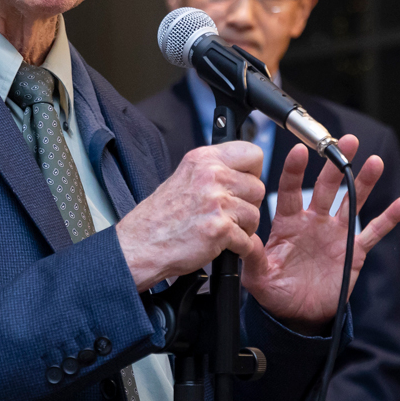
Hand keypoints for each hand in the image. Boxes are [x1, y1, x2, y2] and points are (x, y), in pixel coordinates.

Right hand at [117, 142, 265, 290]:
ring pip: (255, 215)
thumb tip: (244, 172)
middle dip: (248, 204)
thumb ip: (214, 170)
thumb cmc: (161, 217)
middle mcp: (211, 175)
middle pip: (258, 187)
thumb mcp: (185, 177)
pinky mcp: (219, 228)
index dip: (252, 172)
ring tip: (221, 229)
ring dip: (243, 228)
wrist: (140, 245)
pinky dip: (238, 247)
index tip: (243, 184)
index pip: (253, 152)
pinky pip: (247, 240)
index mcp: (203, 159)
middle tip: (228, 213)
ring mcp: (215, 201)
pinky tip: (221, 244)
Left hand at [242, 135, 399, 329]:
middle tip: (347, 141)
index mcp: (288, 222)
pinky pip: (373, 232)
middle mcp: (313, 222)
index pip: (291, 190)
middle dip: (335, 164)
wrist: (298, 315)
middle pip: (327, 187)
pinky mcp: (354, 251)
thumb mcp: (258, 277)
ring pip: (352, 202)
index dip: (295, 170)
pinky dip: (388, 218)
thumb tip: (242, 238)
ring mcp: (335, 234)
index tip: (299, 150)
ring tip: (374, 161)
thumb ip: (253, 256)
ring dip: (364, 182)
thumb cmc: (275, 292)